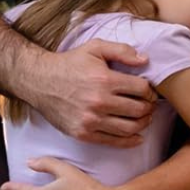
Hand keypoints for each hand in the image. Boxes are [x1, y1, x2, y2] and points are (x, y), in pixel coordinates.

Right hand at [36, 42, 155, 146]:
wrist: (39, 81)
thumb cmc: (70, 63)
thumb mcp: (95, 47)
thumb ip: (122, 51)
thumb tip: (146, 60)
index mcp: (105, 80)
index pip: (142, 89)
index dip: (150, 90)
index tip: (149, 91)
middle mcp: (99, 102)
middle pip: (139, 110)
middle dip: (150, 107)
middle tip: (150, 105)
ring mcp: (90, 120)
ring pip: (129, 128)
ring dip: (143, 124)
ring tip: (145, 118)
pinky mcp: (82, 133)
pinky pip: (113, 141)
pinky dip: (130, 141)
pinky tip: (138, 137)